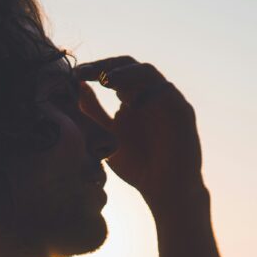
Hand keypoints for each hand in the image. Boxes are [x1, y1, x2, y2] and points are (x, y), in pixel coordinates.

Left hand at [75, 56, 205, 213]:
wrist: (166, 191)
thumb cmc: (137, 166)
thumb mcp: (106, 135)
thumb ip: (93, 112)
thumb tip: (78, 86)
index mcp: (133, 97)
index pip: (114, 72)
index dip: (95, 69)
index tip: (75, 75)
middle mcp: (150, 94)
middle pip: (128, 66)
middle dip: (105, 66)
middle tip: (85, 72)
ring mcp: (167, 100)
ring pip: (147, 72)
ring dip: (125, 73)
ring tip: (104, 80)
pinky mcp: (182, 110)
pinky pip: (165, 91)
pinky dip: (147, 91)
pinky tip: (128, 100)